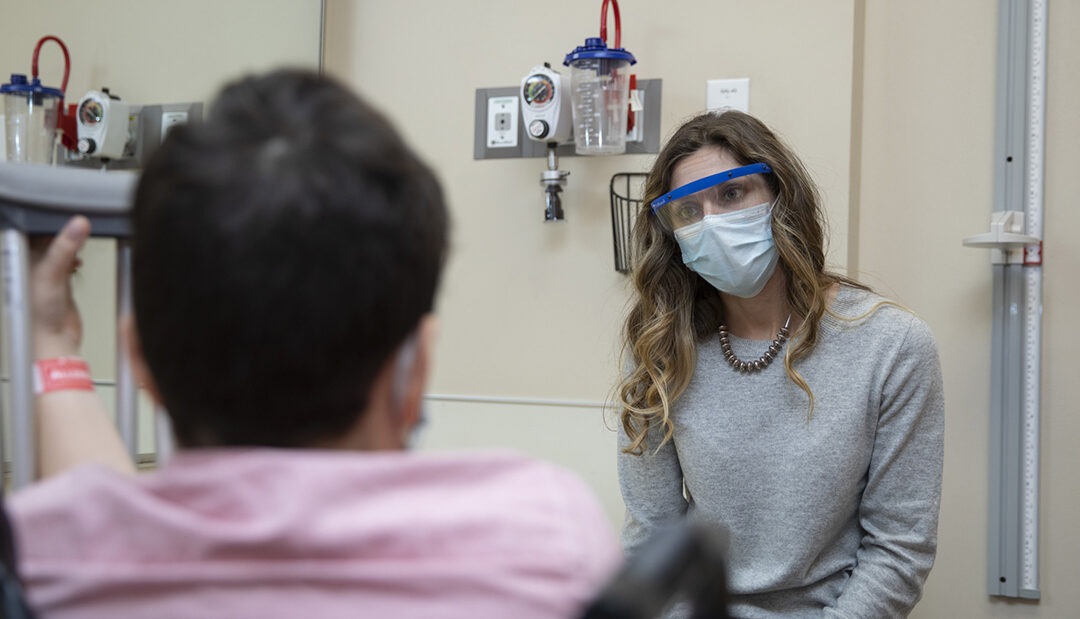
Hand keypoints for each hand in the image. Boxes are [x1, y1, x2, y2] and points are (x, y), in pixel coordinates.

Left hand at [30, 216, 89, 359]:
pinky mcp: (61, 282)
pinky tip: (79, 259)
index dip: (46, 218)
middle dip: (62, 229)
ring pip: (58, 248)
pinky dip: (75, 257)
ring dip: (69, 243)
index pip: (32, 229)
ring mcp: (46, 273)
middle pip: (46, 237)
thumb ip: (65, 247)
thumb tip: (79, 223)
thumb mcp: (52, 273)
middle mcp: (32, 263)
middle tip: (76, 220)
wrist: (54, 339)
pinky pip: (67, 262)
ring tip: (80, 235)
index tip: (64, 208)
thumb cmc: (40, 313)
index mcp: (22, 258)